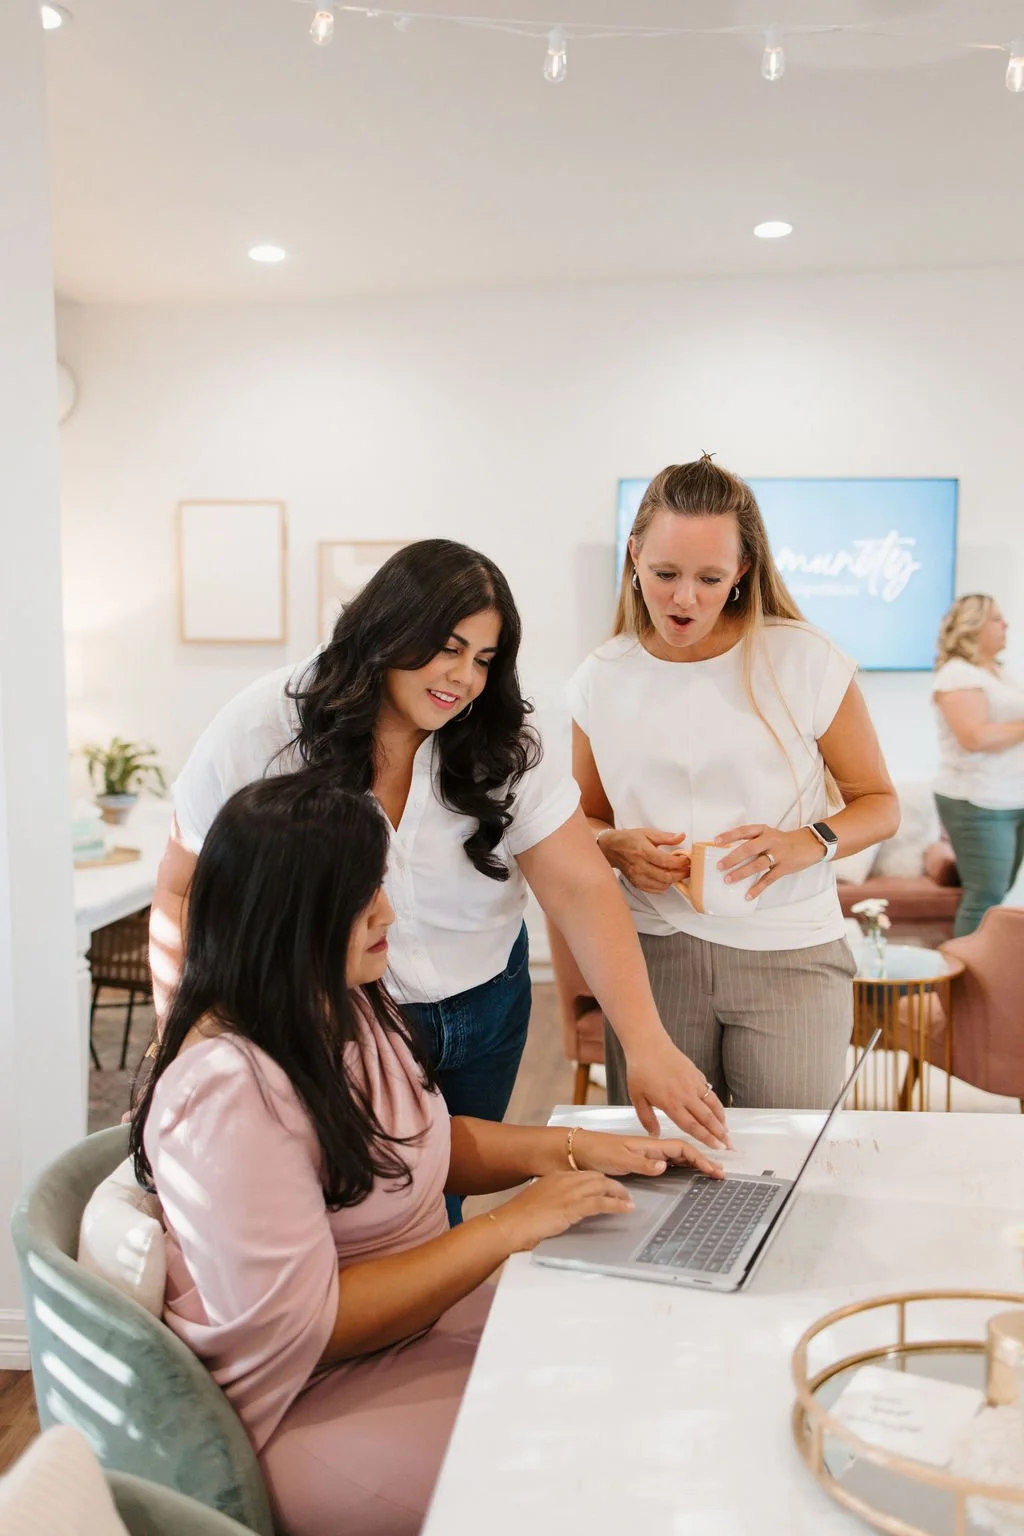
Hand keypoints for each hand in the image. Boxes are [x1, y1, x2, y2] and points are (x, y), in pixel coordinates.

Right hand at [495, 1171, 635, 1252]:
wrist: (510, 1224)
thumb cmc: (520, 1218)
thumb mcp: (539, 1203)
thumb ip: (553, 1201)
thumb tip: (562, 1209)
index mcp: (555, 1177)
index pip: (584, 1174)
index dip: (599, 1180)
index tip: (608, 1186)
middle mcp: (564, 1180)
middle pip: (596, 1177)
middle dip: (613, 1185)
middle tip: (624, 1194)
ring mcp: (569, 1192)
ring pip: (602, 1186)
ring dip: (618, 1193)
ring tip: (628, 1201)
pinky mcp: (573, 1206)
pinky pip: (601, 1202)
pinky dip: (616, 1205)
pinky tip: (625, 1209)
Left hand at [571, 1130, 722, 1180]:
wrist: (580, 1143)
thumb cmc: (598, 1150)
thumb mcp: (618, 1158)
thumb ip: (642, 1163)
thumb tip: (665, 1166)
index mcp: (650, 1144)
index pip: (682, 1149)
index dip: (700, 1160)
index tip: (714, 1170)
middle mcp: (653, 1141)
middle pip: (687, 1146)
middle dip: (706, 1158)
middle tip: (722, 1171)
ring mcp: (649, 1142)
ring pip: (681, 1144)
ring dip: (700, 1151)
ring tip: (715, 1159)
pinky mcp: (643, 1148)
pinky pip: (670, 1144)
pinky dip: (687, 1148)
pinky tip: (692, 1151)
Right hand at [599, 827, 688, 893]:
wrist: (611, 848)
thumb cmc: (629, 839)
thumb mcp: (647, 833)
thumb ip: (666, 837)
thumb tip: (681, 836)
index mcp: (643, 851)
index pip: (666, 861)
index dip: (680, 862)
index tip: (687, 859)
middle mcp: (640, 866)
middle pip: (666, 876)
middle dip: (681, 873)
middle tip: (688, 869)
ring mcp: (637, 876)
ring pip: (661, 884)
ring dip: (674, 880)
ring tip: (680, 873)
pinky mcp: (636, 883)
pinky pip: (654, 889)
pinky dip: (664, 886)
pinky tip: (668, 879)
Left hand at [624, 1035, 730, 1148]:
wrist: (648, 1044)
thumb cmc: (640, 1070)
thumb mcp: (637, 1097)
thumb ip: (646, 1118)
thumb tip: (654, 1134)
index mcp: (671, 1103)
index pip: (692, 1126)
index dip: (706, 1138)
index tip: (716, 1147)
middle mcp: (686, 1095)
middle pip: (707, 1118)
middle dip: (719, 1134)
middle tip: (728, 1146)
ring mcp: (693, 1083)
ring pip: (712, 1105)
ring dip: (721, 1119)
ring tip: (726, 1131)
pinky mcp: (696, 1073)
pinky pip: (710, 1091)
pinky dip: (716, 1103)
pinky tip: (718, 1111)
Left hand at [714, 824, 824, 900]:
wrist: (810, 843)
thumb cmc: (783, 840)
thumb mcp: (769, 833)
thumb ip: (753, 840)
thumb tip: (729, 851)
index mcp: (764, 830)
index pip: (744, 831)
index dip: (729, 836)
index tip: (716, 841)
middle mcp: (770, 841)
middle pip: (749, 849)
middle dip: (732, 858)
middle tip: (719, 866)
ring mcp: (778, 854)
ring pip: (757, 865)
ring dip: (741, 873)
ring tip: (728, 880)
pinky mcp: (784, 868)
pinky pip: (768, 879)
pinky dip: (757, 888)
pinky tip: (748, 895)